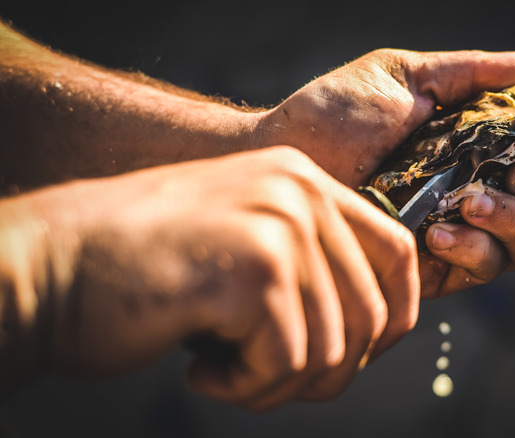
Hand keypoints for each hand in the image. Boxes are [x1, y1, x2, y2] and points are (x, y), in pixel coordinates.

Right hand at [7, 146, 417, 410]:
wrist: (53, 267)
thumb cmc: (146, 271)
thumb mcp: (245, 245)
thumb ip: (311, 267)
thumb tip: (376, 328)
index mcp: (304, 181)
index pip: (396, 251)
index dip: (395, 317)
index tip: (361, 355)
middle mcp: (300, 192)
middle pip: (370, 314)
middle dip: (327, 372)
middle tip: (264, 379)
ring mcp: (279, 226)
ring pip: (332, 349)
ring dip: (278, 385)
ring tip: (224, 372)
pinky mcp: (253, 271)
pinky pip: (287, 364)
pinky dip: (247, 388)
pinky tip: (201, 369)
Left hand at [257, 49, 514, 296]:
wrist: (286, 156)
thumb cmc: (338, 111)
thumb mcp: (405, 77)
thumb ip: (470, 74)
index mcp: (478, 142)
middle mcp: (478, 187)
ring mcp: (460, 229)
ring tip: (470, 201)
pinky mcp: (435, 267)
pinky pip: (483, 271)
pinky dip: (475, 251)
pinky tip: (438, 232)